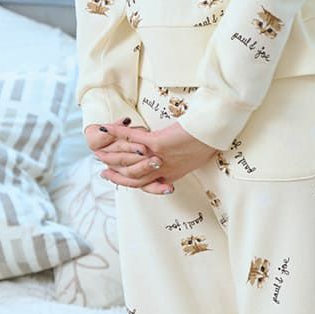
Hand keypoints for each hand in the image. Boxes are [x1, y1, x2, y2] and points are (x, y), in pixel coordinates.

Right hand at [98, 121, 216, 193]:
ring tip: (100, 152)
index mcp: (171, 174)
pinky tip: (107, 130)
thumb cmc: (207, 141)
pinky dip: (118, 135)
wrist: (215, 132)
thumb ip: (176, 158)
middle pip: (132, 179)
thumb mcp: (191, 154)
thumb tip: (165, 155)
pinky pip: (133, 142)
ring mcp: (159, 157)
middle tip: (103, 171)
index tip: (113, 177)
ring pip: (129, 164)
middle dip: (115, 176)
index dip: (127, 182)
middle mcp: (164, 169)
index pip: (144, 184)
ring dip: (112, 156)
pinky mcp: (159, 144)